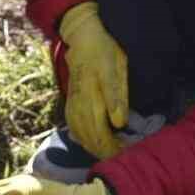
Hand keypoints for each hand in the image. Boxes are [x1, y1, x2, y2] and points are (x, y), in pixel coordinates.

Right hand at [59, 1, 127, 159]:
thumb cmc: (105, 49)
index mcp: (94, 91)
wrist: (82, 37)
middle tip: (122, 156)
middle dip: (105, 151)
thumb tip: (119, 123)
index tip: (125, 152)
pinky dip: (83, 139)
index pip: (101, 128)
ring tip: (109, 154)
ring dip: (94, 147)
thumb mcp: (119, 66)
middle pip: (90, 135)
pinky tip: (92, 144)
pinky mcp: (70, 101)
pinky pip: (73, 126)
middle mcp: (81, 99)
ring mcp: (73, 101)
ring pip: (80, 133)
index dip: (112, 145)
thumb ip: (118, 94)